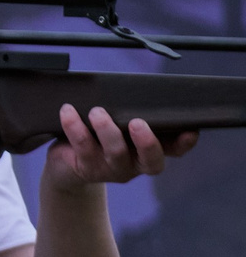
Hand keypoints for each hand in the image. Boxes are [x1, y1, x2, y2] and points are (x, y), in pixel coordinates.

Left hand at [43, 106, 192, 187]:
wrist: (67, 165)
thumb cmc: (100, 137)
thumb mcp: (119, 125)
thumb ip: (132, 113)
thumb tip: (137, 87)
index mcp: (149, 151)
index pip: (174, 151)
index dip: (183, 144)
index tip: (190, 131)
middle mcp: (135, 164)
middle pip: (150, 160)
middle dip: (146, 141)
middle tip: (137, 122)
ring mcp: (111, 169)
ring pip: (115, 152)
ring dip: (107, 129)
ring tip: (97, 112)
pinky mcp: (86, 168)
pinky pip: (82, 147)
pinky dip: (74, 126)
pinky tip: (68, 112)